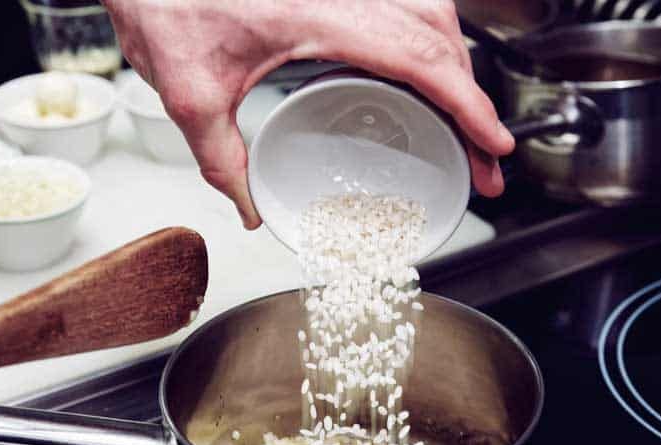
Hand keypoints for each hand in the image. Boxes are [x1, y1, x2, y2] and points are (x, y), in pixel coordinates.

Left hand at [104, 0, 513, 228]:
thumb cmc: (165, 0)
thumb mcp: (188, 94)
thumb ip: (221, 159)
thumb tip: (248, 207)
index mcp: (327, 14)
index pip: (425, 61)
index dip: (470, 106)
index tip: (495, 145)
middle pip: (443, 39)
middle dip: (473, 101)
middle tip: (483, 157)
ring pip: (433, 14)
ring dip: (457, 67)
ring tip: (463, 120)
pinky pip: (407, 3)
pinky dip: (431, 39)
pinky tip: (426, 69)